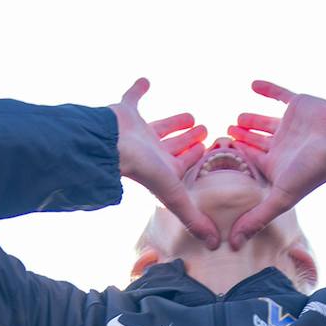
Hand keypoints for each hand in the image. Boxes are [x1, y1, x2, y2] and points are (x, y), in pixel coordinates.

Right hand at [111, 78, 217, 249]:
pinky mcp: (124, 111)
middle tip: (205, 128)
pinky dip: (137, 89)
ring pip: (159, 125)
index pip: (185, 165)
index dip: (197, 158)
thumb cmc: (141, 169)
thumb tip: (215, 245)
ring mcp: (136, 132)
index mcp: (163, 169)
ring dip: (174, 121)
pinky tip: (146, 80)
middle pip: (174, 146)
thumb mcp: (175, 195)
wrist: (110, 144)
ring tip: (191, 114)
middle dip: (189, 139)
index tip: (210, 149)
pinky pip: (132, 97)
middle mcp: (150, 152)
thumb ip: (193, 217)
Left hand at [223, 80, 325, 248]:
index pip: (250, 161)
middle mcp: (282, 146)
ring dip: (251, 119)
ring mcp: (291, 125)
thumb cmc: (311, 171)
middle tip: (224, 133)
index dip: (235, 158)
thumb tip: (233, 244)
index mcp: (276, 165)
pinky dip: (268, 89)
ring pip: (266, 121)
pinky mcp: (298, 104)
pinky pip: (280, 94)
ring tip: (237, 118)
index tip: (217, 152)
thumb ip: (256, 218)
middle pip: (256, 142)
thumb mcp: (279, 197)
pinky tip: (252, 84)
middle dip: (241, 139)